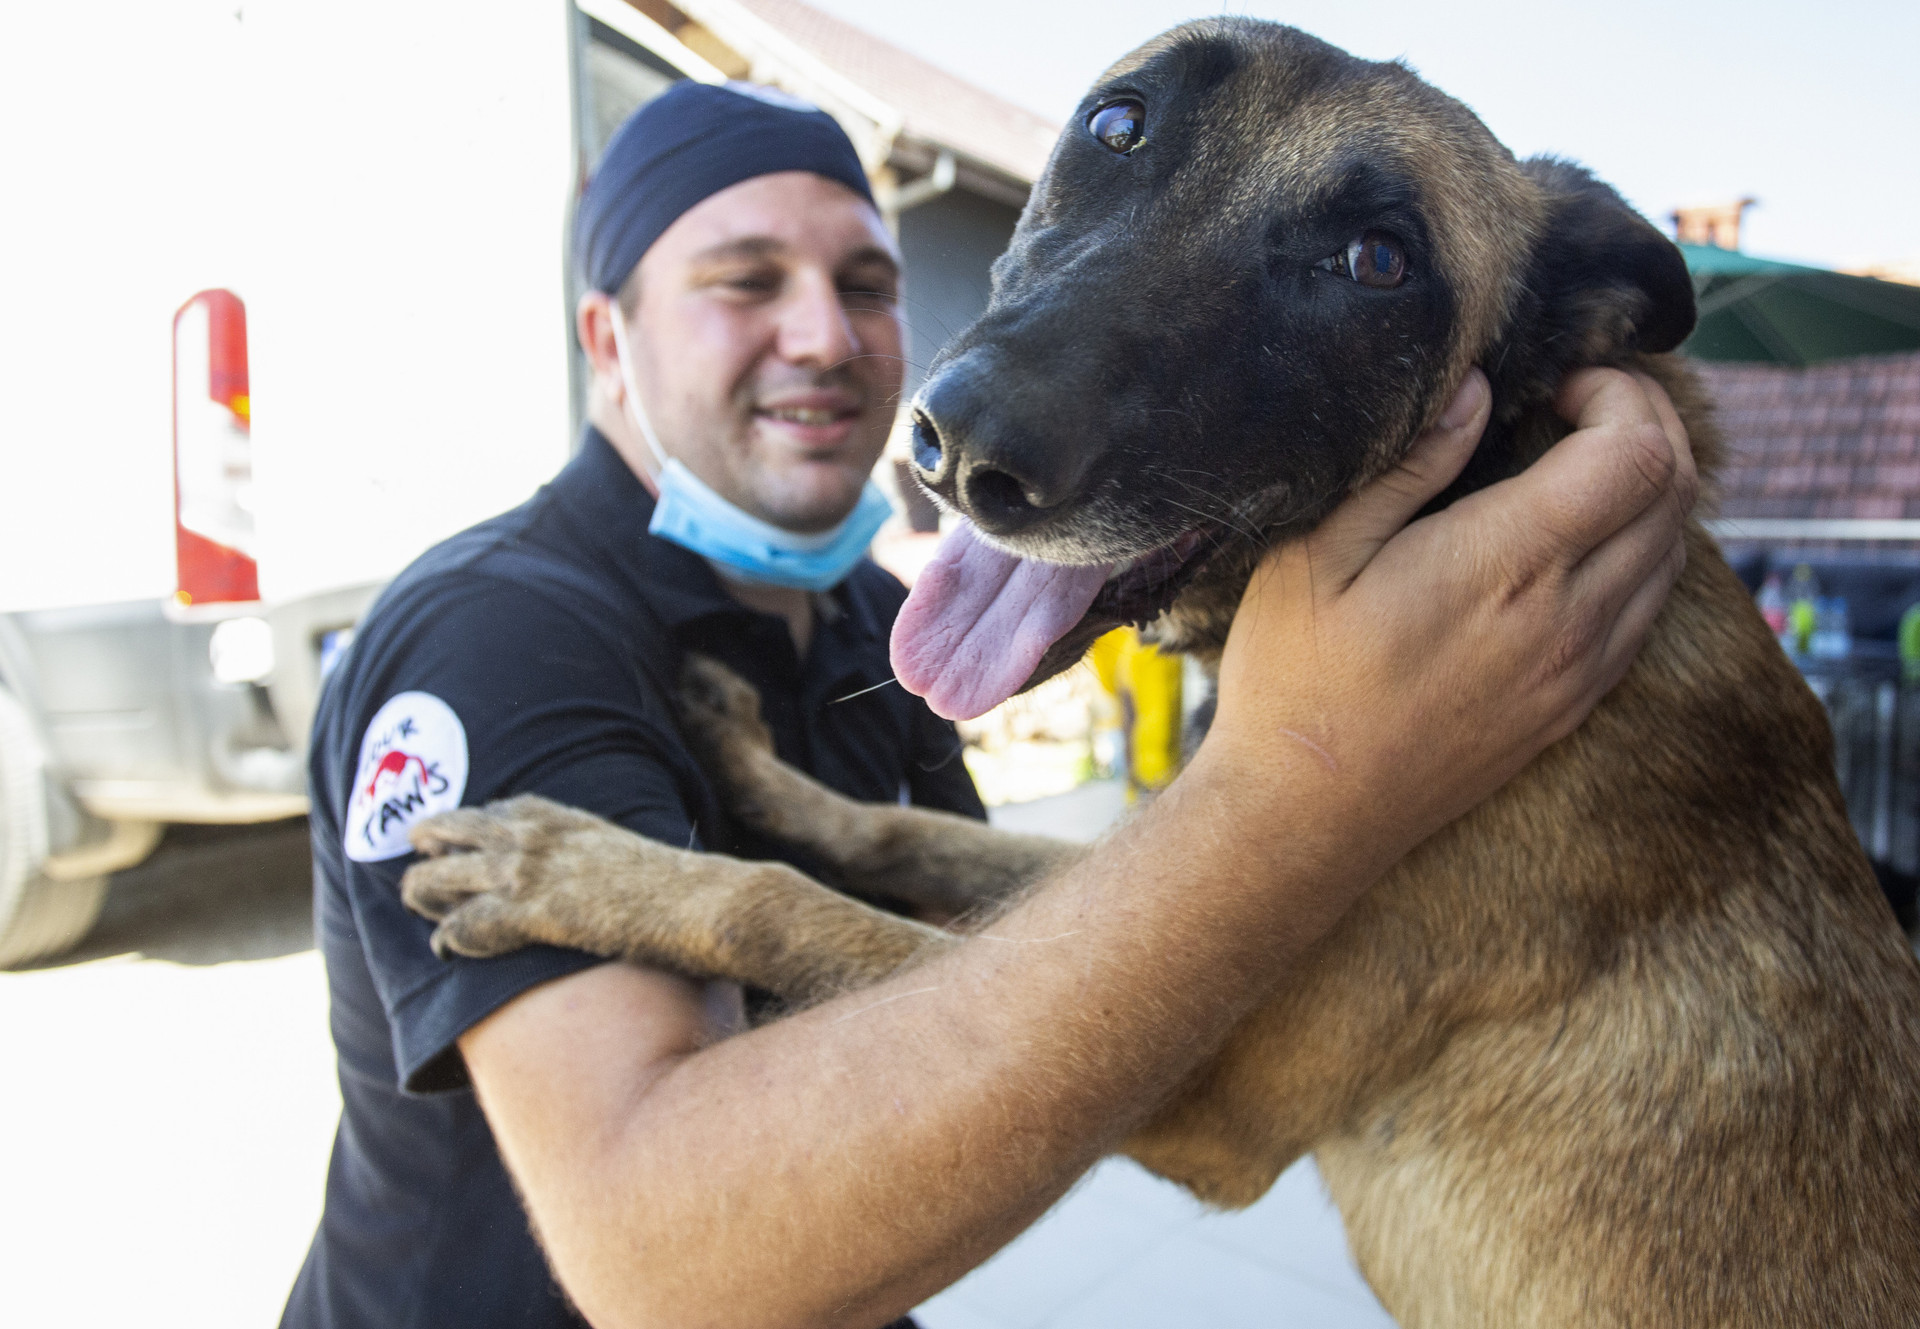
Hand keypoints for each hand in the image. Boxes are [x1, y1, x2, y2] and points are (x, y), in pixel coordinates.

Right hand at [1201, 365, 1695, 872]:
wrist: (1307, 817)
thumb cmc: (1293, 681)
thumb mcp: (1313, 555)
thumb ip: (1406, 466)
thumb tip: (1474, 392)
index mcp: (1505, 566)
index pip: (1636, 455)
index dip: (1620, 394)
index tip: (1562, 380)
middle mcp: (1567, 618)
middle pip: (1674, 493)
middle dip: (1647, 424)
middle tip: (1581, 401)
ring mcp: (1581, 668)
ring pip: (1674, 551)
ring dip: (1649, 488)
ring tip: (1581, 458)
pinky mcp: (1575, 705)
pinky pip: (1649, 609)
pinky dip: (1641, 551)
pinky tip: (1577, 537)